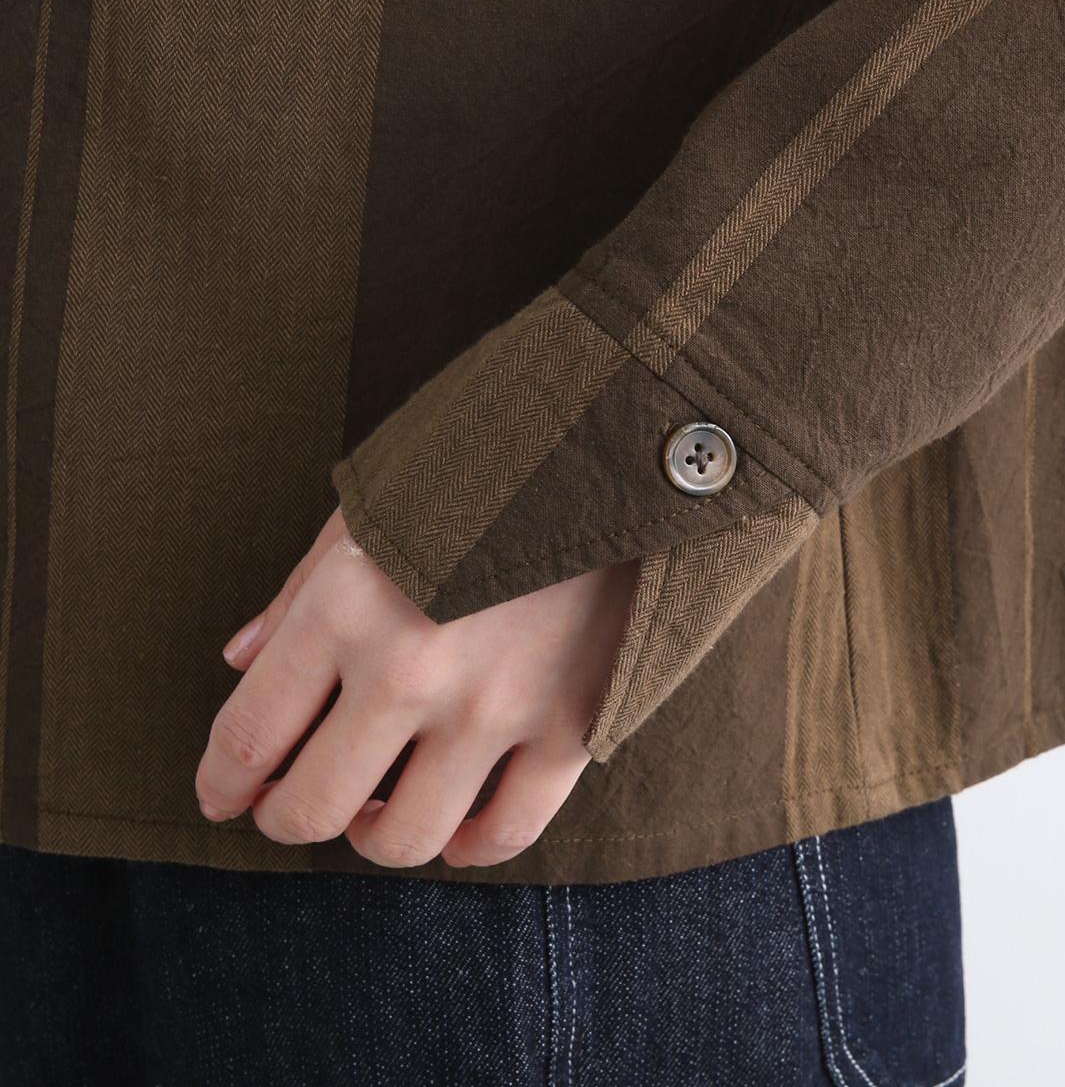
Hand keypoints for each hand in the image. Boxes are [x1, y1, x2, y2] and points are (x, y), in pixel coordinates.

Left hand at [194, 507, 637, 867]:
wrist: (615, 447)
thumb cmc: (482, 467)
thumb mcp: (374, 505)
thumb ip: (301, 590)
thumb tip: (241, 664)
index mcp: (347, 605)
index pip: (249, 736)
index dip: (220, 784)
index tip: (223, 796)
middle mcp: (413, 669)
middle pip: (314, 807)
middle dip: (286, 817)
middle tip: (293, 800)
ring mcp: (497, 706)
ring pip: (405, 839)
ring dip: (373, 834)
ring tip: (377, 804)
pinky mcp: (573, 724)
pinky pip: (509, 831)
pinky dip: (471, 845)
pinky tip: (457, 825)